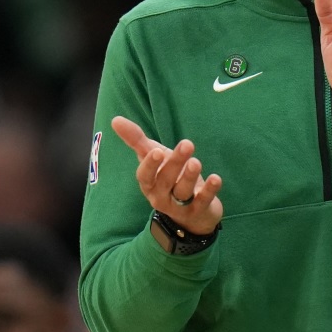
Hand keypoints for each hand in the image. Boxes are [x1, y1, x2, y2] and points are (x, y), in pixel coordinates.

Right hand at [111, 117, 223, 240]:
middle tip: (187, 144)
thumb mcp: (153, 158)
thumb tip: (115, 120)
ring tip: (196, 162)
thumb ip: (136, 140)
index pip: (145, 176)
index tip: (157, 151)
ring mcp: (179, 206)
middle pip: (166, 180)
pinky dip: (209, 190)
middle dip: (175, 163)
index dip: (150, 165)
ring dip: (190, 176)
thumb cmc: (168, 178)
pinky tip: (216, 178)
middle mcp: (161, 196)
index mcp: (149, 183)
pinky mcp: (198, 210)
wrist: (190, 212)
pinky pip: (203, 201)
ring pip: (183, 191)